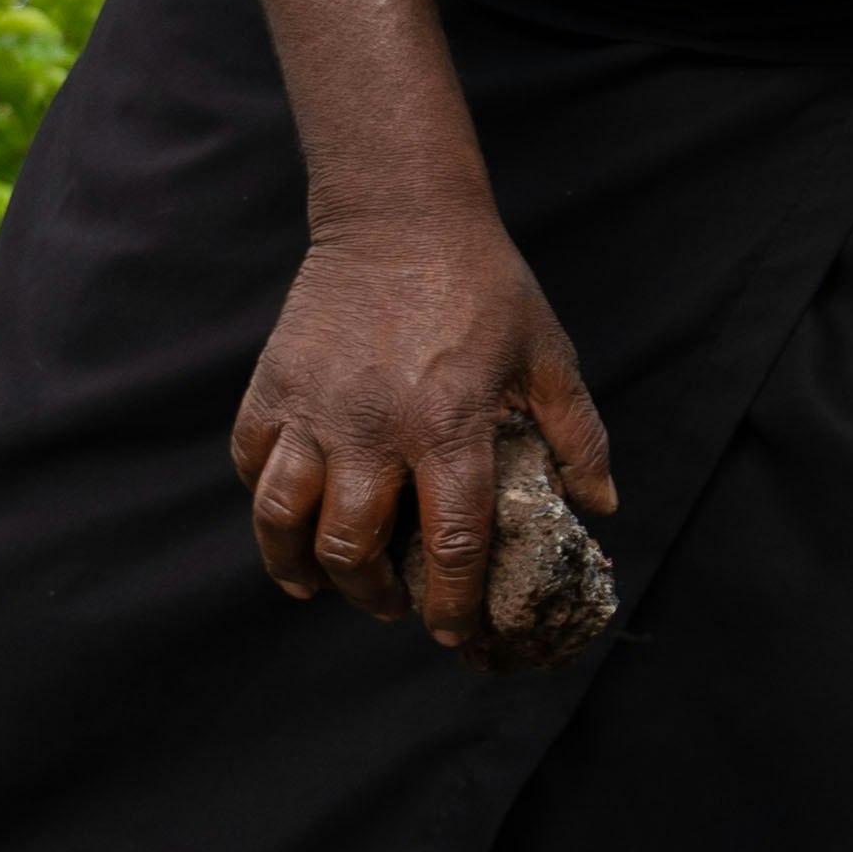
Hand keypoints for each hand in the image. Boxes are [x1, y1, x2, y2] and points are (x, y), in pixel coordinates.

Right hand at [234, 207, 616, 650]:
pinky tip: (287, 518)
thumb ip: (578, 436)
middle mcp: (373, 427)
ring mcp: (314, 407)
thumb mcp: (549, 357)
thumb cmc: (486, 287)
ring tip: (319, 587)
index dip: (451, 604)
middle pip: (354, 547)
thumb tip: (601, 507)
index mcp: (449, 426)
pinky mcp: (273, 385)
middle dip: (374, 596)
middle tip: (393, 607)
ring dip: (299, 567)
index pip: (450, 542)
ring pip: (284, 518)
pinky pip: (252, 462)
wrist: (400, 215)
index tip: (454, 635)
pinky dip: (264, 501)